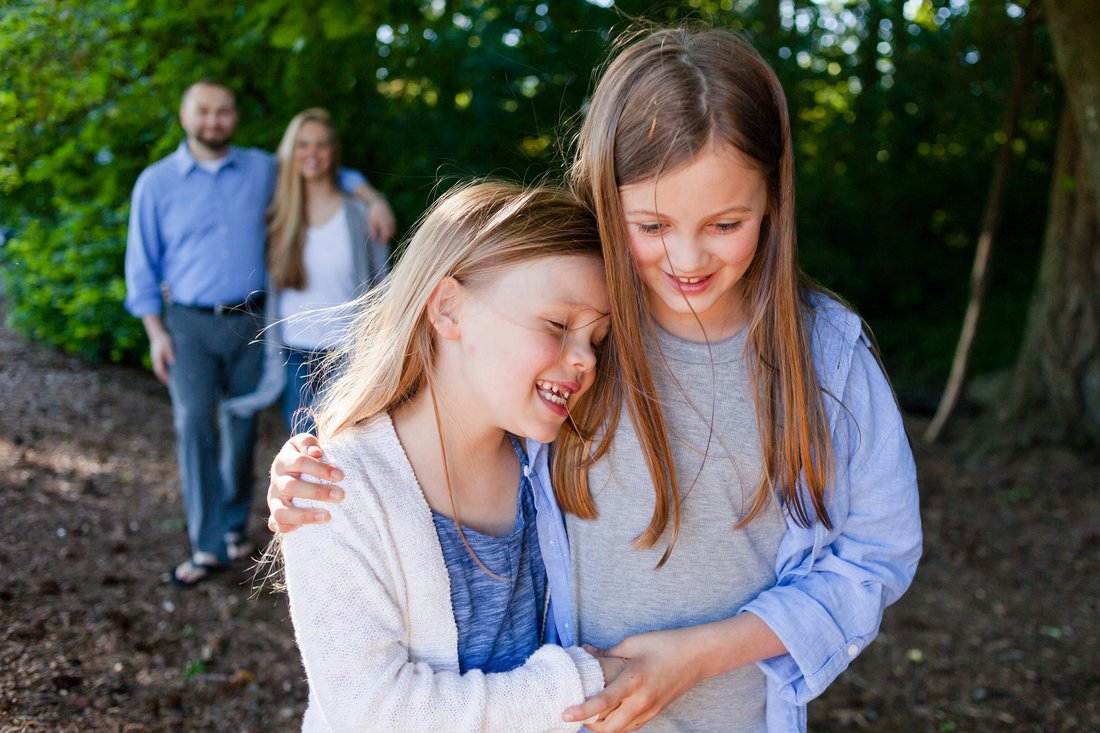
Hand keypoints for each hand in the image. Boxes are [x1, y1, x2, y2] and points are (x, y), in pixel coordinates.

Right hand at [149, 332, 174, 384]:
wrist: (158, 333)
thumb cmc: (164, 339)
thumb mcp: (168, 345)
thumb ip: (170, 353)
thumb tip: (172, 362)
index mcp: (157, 358)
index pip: (160, 371)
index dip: (164, 378)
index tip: (170, 383)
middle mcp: (155, 360)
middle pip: (159, 372)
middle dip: (164, 379)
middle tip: (171, 385)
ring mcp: (155, 358)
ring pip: (159, 369)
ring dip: (163, 375)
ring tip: (171, 381)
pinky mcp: (157, 356)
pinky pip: (160, 366)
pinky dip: (164, 370)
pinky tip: (170, 372)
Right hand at [267, 434, 345, 532]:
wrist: (295, 471)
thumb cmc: (308, 457)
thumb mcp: (306, 444)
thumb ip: (309, 443)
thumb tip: (316, 453)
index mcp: (284, 461)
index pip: (299, 462)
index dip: (320, 468)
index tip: (341, 476)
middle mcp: (277, 480)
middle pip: (291, 487)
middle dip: (317, 492)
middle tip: (340, 495)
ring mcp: (274, 499)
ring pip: (281, 511)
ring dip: (304, 515)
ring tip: (328, 516)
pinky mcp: (275, 514)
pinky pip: (276, 525)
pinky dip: (287, 528)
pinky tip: (304, 528)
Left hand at [366, 196, 395, 243]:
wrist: (379, 203)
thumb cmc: (373, 213)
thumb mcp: (371, 222)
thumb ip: (372, 231)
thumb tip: (374, 239)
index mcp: (385, 224)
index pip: (386, 236)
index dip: (383, 241)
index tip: (379, 243)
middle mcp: (390, 223)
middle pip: (390, 234)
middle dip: (386, 238)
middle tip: (381, 241)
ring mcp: (393, 221)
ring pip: (392, 231)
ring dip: (388, 235)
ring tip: (382, 236)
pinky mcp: (394, 220)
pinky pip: (393, 228)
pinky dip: (390, 231)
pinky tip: (385, 231)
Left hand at [562, 629, 708, 731]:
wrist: (698, 656)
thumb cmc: (665, 644)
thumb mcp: (633, 643)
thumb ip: (607, 653)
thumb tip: (585, 653)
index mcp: (634, 679)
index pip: (603, 702)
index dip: (582, 710)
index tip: (565, 714)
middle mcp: (642, 700)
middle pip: (609, 728)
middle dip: (589, 726)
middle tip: (575, 714)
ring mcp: (650, 709)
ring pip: (620, 731)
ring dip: (603, 727)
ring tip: (589, 715)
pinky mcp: (656, 712)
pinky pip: (631, 726)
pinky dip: (617, 724)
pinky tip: (610, 713)